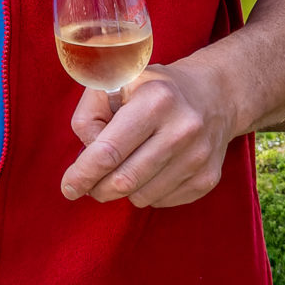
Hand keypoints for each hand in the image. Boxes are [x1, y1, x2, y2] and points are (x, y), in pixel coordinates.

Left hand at [60, 63, 242, 207]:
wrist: (216, 95)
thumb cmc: (155, 88)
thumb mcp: (117, 82)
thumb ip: (91, 115)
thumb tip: (87, 157)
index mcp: (156, 98)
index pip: (109, 150)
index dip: (83, 173)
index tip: (68, 187)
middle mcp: (182, 128)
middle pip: (124, 180)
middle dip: (97, 188)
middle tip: (89, 184)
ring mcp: (198, 156)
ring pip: (141, 196)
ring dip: (123, 189)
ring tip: (126, 165)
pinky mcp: (207, 178)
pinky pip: (161, 202)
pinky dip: (147, 192)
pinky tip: (152, 168)